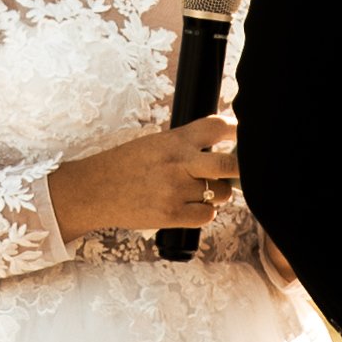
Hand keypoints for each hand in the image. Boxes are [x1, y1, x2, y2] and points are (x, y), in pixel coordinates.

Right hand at [48, 115, 238, 243]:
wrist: (94, 190)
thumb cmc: (126, 164)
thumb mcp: (156, 143)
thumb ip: (187, 144)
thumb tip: (224, 148)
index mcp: (175, 140)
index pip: (218, 126)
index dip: (239, 130)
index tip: (246, 135)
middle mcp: (179, 163)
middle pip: (230, 165)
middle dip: (242, 169)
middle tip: (241, 172)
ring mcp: (175, 190)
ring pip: (221, 193)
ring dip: (217, 193)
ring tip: (199, 191)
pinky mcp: (171, 214)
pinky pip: (207, 215)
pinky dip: (204, 212)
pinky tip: (190, 207)